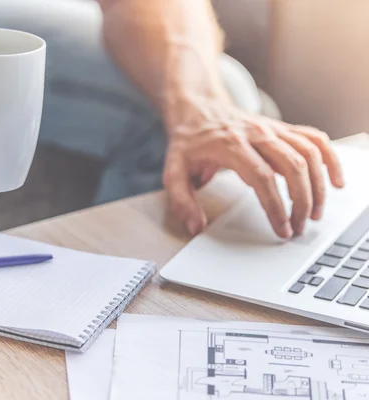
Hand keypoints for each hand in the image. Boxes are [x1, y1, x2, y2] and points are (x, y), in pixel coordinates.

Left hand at [163, 93, 343, 238]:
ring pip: (308, 153)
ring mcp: (272, 129)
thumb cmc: (188, 141)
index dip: (275, 206)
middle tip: (299, 227)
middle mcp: (256, 134)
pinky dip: (330, 159)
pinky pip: (315, 139)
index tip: (281, 229)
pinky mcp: (282, 128)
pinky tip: (335, 181)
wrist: (197, 107)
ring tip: (315, 213)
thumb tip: (196, 226)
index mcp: (230, 145)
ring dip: (318, 185)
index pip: (261, 177)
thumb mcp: (173, 169)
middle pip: (291, 165)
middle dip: (301, 201)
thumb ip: (182, 200)